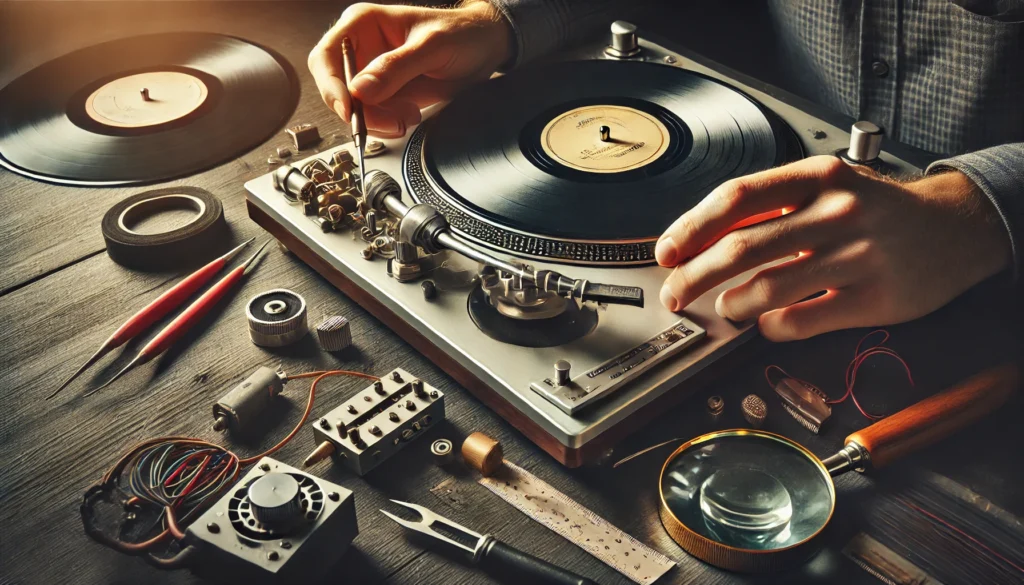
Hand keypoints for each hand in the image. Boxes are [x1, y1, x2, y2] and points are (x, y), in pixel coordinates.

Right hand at [308, 1, 512, 136]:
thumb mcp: (432, 46)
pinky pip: (373, 118)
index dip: (331, 85)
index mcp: (362, 24)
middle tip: (390, 120)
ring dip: (377, 121)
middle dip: (360, 111)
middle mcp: (361, 49)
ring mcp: (371, 75)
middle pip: (336, 89)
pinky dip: (387, 124)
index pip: (326, 57)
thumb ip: (396, 67)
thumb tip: (360, 90)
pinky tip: (409, 114)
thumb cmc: (461, 33)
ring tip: (408, 115)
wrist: (485, 48)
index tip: (349, 109)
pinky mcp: (385, 95)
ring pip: (354, 109)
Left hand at [655, 156, 1011, 340]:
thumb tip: (700, 237)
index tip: (667, 252)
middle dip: (695, 275)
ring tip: (725, 306)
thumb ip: (770, 207)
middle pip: (742, 247)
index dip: (691, 227)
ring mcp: (857, 255)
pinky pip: (802, 320)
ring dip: (732, 303)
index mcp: (816, 176)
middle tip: (675, 292)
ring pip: (768, 287)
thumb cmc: (876, 208)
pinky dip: (771, 325)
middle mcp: (836, 211)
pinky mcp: (875, 298)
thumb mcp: (826, 186)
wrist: (953, 229)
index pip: (736, 198)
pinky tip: (766, 322)